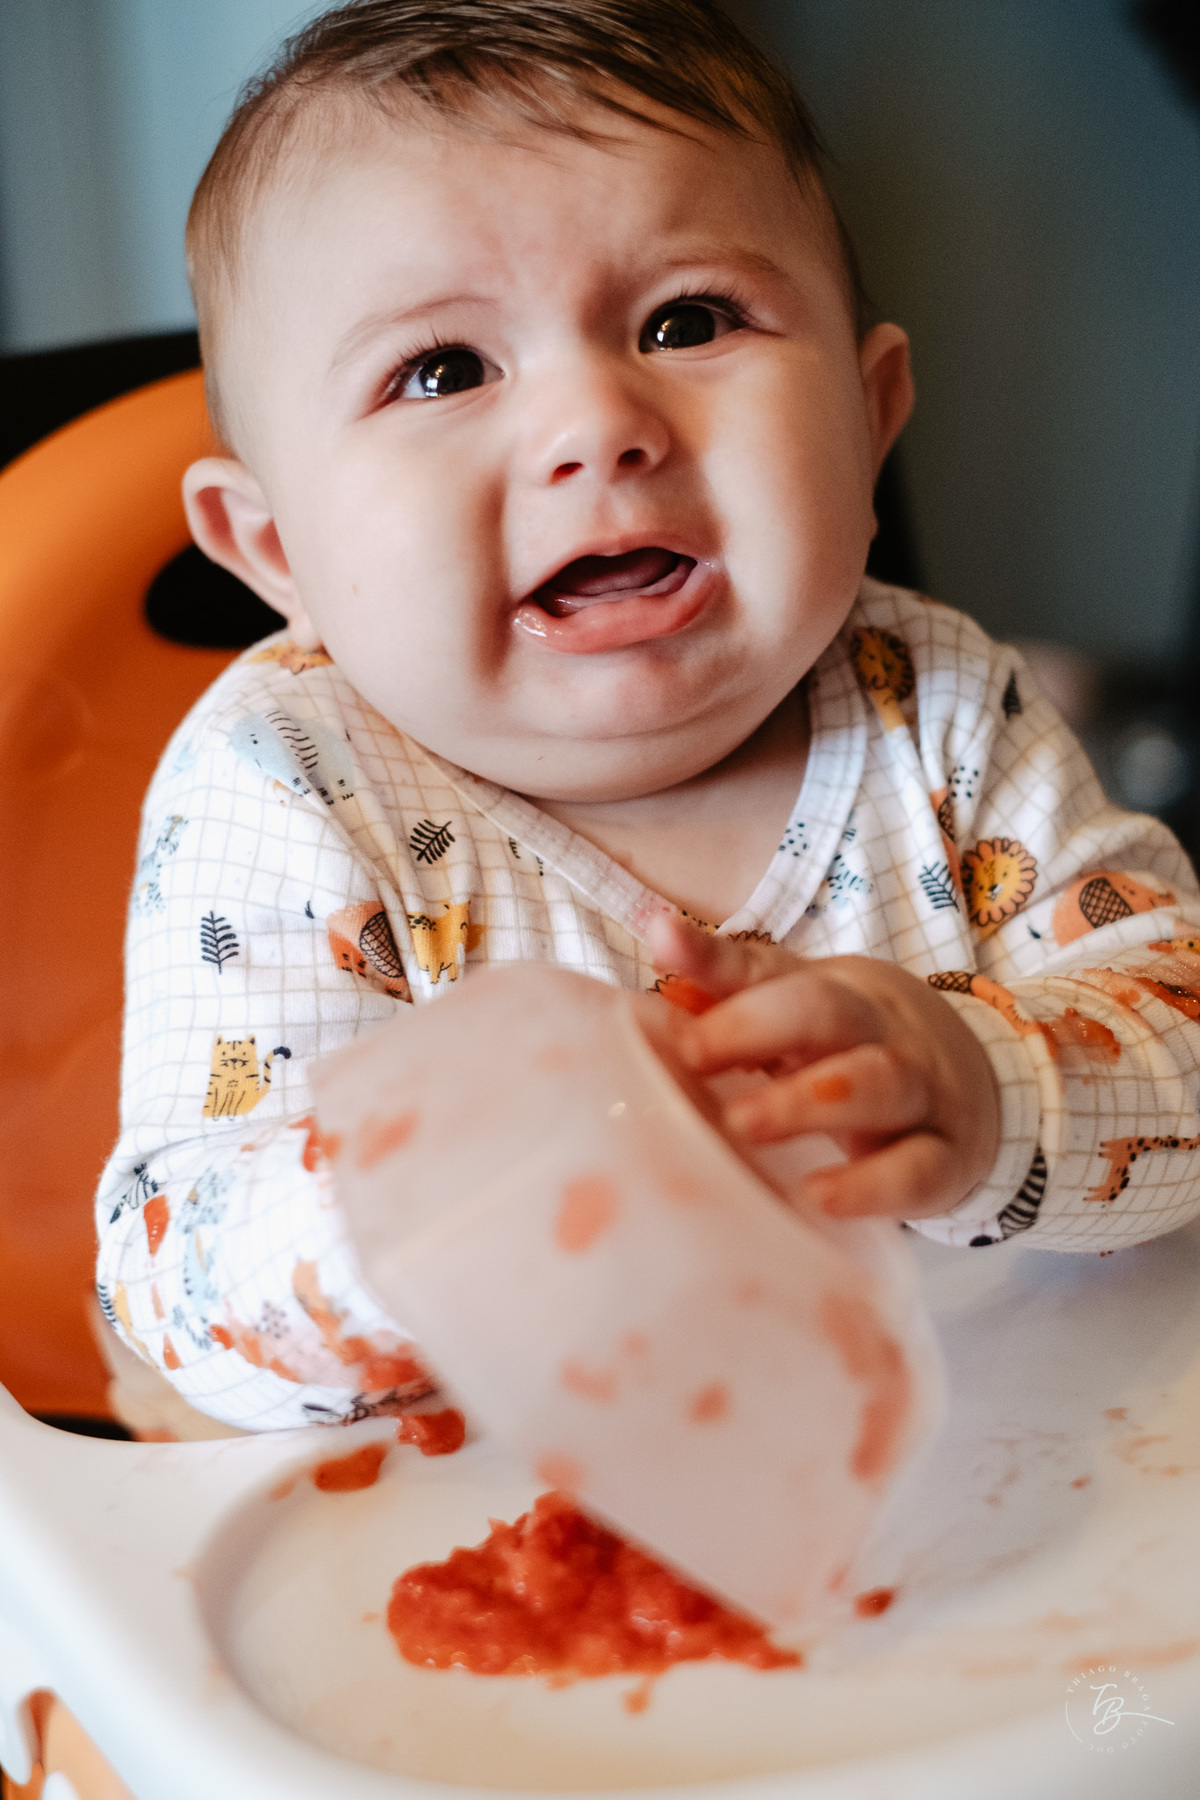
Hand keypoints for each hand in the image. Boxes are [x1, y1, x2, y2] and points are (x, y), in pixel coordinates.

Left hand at [646, 915, 999, 1219]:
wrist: (984, 1093)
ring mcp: (920, 1094)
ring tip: (744, 1124)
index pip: (773, 968)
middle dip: (759, 1026)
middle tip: (694, 1054)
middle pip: (828, 1011)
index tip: (664, 953)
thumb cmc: (859, 1049)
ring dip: (809, 1101)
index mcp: (836, 992)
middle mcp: (881, 1032)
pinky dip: (870, 1184)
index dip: (716, 962)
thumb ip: (732, 984)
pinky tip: (820, 1196)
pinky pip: (916, 1169)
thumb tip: (660, 934)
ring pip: (877, 1083)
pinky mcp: (945, 1160)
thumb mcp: (805, 1009)